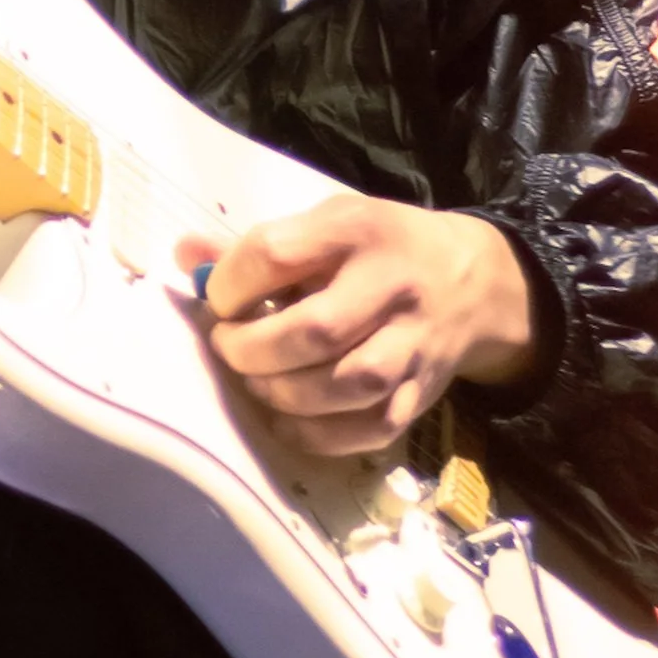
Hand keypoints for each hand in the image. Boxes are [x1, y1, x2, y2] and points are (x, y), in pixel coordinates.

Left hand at [183, 194, 540, 461]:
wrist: (474, 282)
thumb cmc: (380, 248)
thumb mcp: (328, 223)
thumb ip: (257, 245)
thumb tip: (184, 254)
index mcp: (359, 230)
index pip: (277, 254)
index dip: (230, 284)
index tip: (218, 299)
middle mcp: (393, 286)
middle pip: (316, 330)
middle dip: (252, 349)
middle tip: (229, 348)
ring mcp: (414, 345)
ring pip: (347, 385)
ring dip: (283, 392)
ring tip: (257, 381)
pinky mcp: (422, 394)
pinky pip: (369, 428)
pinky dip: (318, 433)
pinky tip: (287, 417)